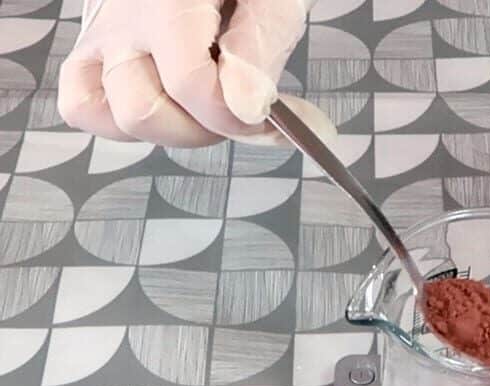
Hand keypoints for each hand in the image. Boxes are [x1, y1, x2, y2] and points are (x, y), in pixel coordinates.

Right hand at [58, 0, 326, 146]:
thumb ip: (261, 45)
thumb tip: (245, 106)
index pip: (189, 86)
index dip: (236, 118)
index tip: (270, 116)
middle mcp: (122, 16)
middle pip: (141, 112)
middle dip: (201, 129)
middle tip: (239, 110)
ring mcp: (102, 33)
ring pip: (108, 116)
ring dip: (167, 128)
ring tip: (207, 106)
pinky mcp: (96, 47)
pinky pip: (85, 102)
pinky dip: (123, 120)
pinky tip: (171, 106)